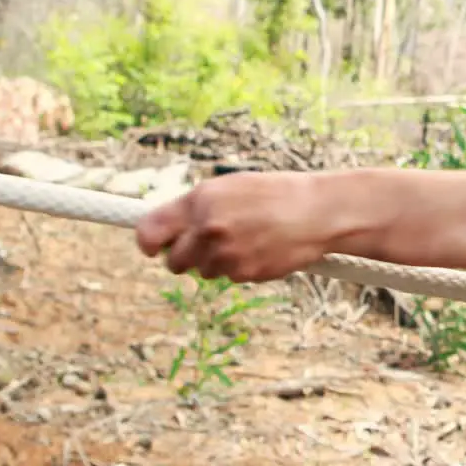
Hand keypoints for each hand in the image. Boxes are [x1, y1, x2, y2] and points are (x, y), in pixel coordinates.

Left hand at [134, 171, 332, 281]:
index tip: (152, 248)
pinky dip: (240, 267)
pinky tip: (260, 249)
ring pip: (203, 272)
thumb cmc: (274, 194)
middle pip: (174, 261)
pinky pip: (229, 277)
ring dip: (217, 262)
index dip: (147, 243)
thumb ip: (195, 207)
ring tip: (246, 240)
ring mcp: (226, 254)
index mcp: (201, 201)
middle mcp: (208, 228)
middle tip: (208, 245)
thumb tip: (164, 230)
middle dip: (186, 257)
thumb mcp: (230, 188)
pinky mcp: (244, 273)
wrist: (317, 212)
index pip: (150, 231)